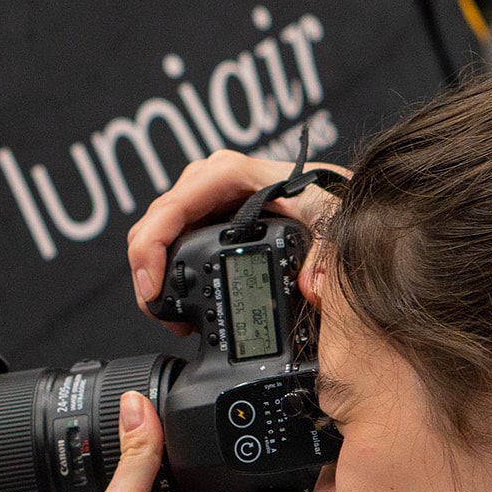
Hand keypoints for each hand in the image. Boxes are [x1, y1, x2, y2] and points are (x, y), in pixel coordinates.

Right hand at [126, 150, 347, 335]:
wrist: (342, 199)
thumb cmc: (335, 200)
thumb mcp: (334, 220)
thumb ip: (326, 252)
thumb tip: (309, 285)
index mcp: (233, 174)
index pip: (173, 205)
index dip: (152, 247)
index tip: (153, 288)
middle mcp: (213, 181)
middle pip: (157, 221)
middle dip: (148, 270)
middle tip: (160, 314)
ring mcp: (209, 199)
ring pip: (161, 231)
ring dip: (157, 273)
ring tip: (172, 317)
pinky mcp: (212, 216)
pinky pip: (176, 239)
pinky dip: (171, 270)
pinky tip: (182, 302)